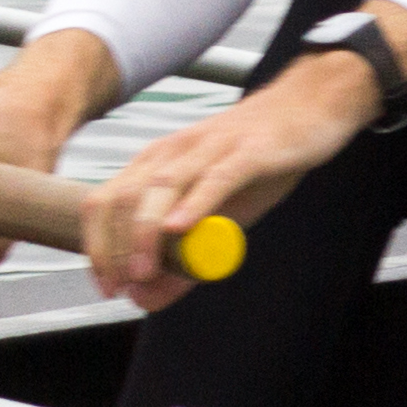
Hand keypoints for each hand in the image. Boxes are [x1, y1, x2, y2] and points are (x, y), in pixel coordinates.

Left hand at [73, 29, 406, 308]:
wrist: (310, 107)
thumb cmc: (257, 161)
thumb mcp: (218, 214)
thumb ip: (182, 256)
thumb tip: (147, 299)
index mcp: (153, 164)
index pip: (103, 203)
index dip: (97, 247)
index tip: (106, 284)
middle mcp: (170, 152)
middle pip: (123, 198)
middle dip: (115, 247)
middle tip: (123, 285)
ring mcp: (207, 148)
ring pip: (162, 187)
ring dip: (146, 232)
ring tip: (142, 270)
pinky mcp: (248, 151)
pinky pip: (216, 177)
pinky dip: (195, 203)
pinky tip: (181, 228)